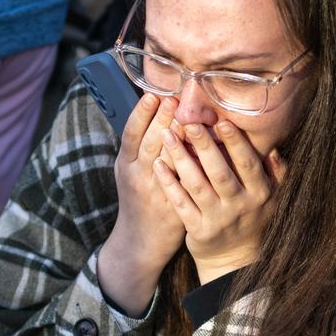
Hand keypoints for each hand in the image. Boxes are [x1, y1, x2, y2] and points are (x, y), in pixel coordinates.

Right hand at [98, 93, 186, 313]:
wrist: (141, 242)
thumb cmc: (139, 199)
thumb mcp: (131, 171)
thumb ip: (142, 145)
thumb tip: (157, 110)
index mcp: (126, 165)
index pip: (131, 134)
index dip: (141, 113)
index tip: (154, 93)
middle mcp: (138, 177)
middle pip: (150, 142)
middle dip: (164, 119)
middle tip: (178, 96)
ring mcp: (156, 193)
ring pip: (169, 162)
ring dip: (183, 139)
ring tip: (195, 118)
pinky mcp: (175, 207)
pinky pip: (187, 184)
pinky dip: (197, 167)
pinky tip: (209, 152)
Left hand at [154, 121, 283, 284]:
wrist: (234, 259)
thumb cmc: (252, 219)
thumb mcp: (273, 198)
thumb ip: (276, 172)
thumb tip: (272, 146)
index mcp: (260, 194)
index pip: (248, 164)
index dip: (236, 143)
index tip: (221, 122)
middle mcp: (239, 206)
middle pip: (220, 172)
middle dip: (204, 146)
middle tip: (189, 122)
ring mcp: (217, 219)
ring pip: (197, 185)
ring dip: (181, 158)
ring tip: (167, 134)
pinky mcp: (197, 230)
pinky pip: (180, 203)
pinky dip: (168, 183)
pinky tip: (158, 164)